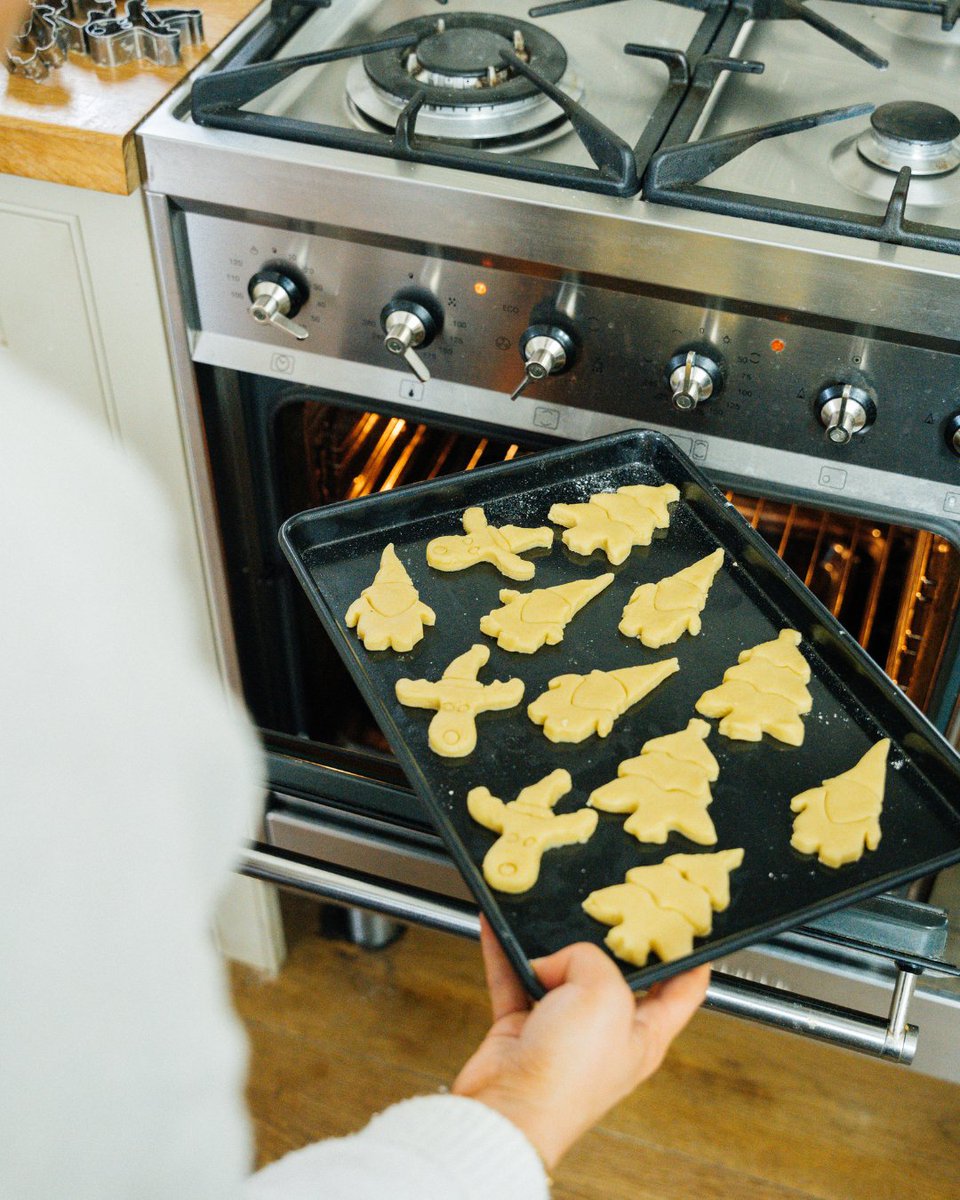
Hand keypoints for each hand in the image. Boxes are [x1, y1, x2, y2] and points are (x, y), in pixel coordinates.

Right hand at [452, 916, 708, 1170]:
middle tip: (602, 908)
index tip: (689, 925)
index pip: (682, 991)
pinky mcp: (522, 1029)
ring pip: (557, 972)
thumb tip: (556, 960)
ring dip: (545, 946)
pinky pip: (514, 979)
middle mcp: (605, 1033)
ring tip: (541, 917)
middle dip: (604, 942)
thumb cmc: (567, 1076)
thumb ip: (590, 959)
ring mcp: (562, 1031)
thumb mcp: (603, 995)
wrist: (507, 1110)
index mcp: (644, 1034)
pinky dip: (504, 953)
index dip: (690, 957)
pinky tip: (498, 928)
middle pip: (612, 974)